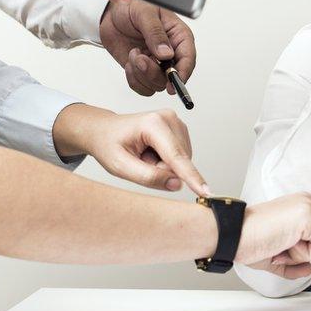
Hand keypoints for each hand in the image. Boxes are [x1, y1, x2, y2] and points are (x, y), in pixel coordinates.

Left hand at [52, 105, 208, 195]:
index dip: (191, 176)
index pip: (176, 157)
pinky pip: (180, 157)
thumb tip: (176, 184)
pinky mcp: (180, 130)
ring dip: (163, 166)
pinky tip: (151, 153)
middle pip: (179, 161)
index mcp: (153, 124)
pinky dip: (166, 161)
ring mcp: (177, 123)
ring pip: (181, 160)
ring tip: (144, 156)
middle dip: (162, 170)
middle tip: (139, 161)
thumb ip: (147, 176)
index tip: (206, 191)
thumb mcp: (119, 165)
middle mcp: (170, 119)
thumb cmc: (108, 144)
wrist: (104, 130)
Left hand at [100, 0, 195, 96]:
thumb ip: (155, 33)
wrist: (112, 12)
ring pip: (156, 84)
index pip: (188, 60)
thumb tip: (166, 54)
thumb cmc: (133, 5)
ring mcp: (157, 64)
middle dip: (153, 72)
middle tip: (140, 59)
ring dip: (141, 74)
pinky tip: (130, 62)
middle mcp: (171, 53)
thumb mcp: (145, 13)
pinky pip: (142, 86)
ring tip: (133, 54)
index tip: (171, 84)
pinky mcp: (142, 70)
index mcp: (179, 37)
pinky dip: (133, 79)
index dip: (182, 74)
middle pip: (172, 77)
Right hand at [237, 192, 310, 279]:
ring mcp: (308, 206)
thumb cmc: (246, 240)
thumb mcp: (276, 253)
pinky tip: (281, 243)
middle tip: (276, 245)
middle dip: (300, 254)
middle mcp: (306, 202)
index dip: (298, 251)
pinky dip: (301, 255)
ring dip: (299, 255)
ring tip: (278, 243)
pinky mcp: (308, 215)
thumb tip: (308, 269)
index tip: (277, 245)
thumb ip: (294, 262)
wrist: (231, 235)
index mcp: (298, 206)